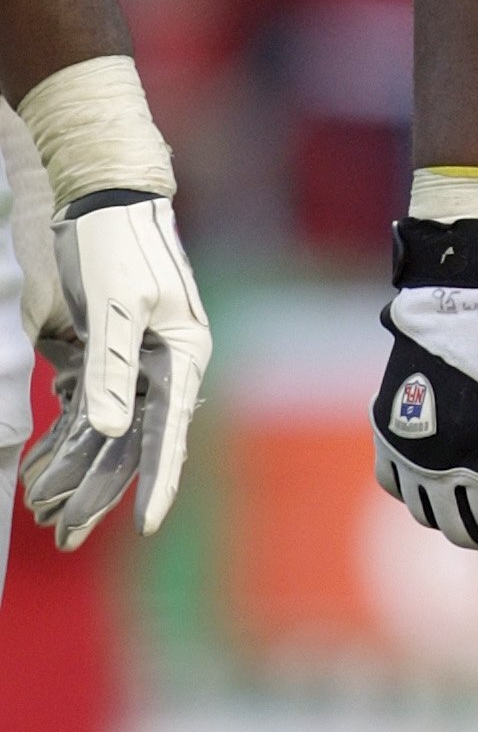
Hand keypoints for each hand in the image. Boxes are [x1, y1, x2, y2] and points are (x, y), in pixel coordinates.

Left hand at [23, 192, 211, 547]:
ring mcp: (134, 364)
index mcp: (181, 358)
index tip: (148, 525)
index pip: (168, 432)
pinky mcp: (104, 355)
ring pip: (105, 433)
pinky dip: (64, 439)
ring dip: (75, 471)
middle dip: (97, 491)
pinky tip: (42, 466)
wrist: (108, 197)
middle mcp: (163, 368)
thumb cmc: (120, 243)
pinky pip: (86, 409)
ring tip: (45, 511)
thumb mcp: (116, 303)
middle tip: (66, 534)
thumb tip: (109, 428)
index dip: (158, 482)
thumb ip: (113, 366)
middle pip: (132, 443)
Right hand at [372, 215, 477, 551]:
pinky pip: (395, 481)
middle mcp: (425, 453)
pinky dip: (424, 495)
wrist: (470, 279)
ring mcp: (398, 438)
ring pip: (424, 511)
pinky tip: (457, 485)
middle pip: (462, 528)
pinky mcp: (387, 419)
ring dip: (464, 520)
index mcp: (471, 447)